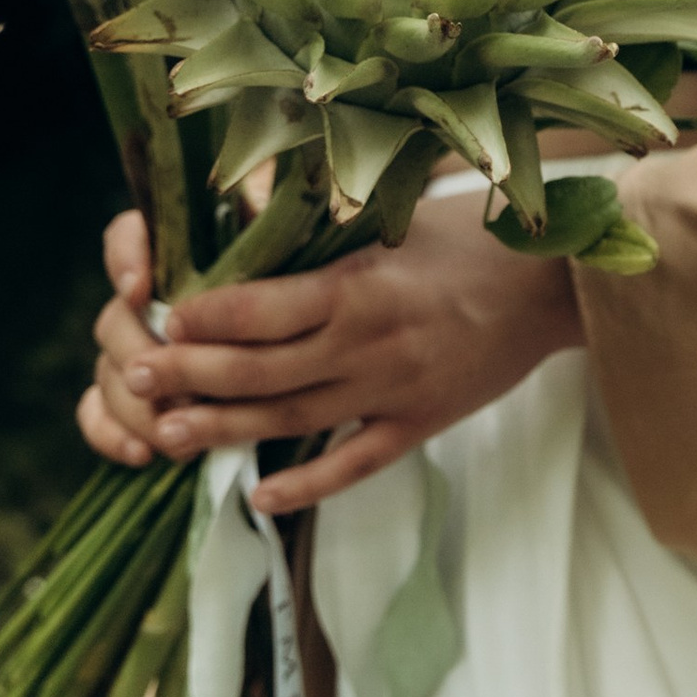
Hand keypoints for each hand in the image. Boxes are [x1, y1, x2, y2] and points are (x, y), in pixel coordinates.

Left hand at [75, 189, 584, 505]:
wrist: (560, 288)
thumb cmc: (477, 237)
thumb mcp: (403, 210)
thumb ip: (330, 216)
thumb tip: (247, 197)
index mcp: (364, 286)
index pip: (267, 309)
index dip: (209, 317)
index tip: (162, 314)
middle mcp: (371, 346)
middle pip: (263, 370)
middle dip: (192, 375)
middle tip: (136, 377)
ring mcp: (394, 392)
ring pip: (294, 420)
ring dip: (226, 429)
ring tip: (168, 436)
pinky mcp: (420, 424)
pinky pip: (355, 463)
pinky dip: (308, 485)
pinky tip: (262, 499)